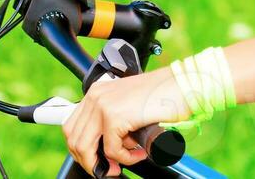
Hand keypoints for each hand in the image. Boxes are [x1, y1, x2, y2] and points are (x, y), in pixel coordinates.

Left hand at [62, 68, 190, 176]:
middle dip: (89, 160)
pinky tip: (139, 152)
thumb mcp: (128, 106)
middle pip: (74, 138)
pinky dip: (125, 158)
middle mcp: (95, 96)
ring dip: (103, 163)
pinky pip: (112, 150)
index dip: (81, 149)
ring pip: (86, 147)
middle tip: (108, 168)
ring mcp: (103, 105)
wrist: (182, 85)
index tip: (96, 160)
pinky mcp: (115, 116)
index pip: (72, 126)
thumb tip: (106, 149)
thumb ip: (113, 121)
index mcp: (96, 92)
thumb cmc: (162, 96)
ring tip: (122, 164)